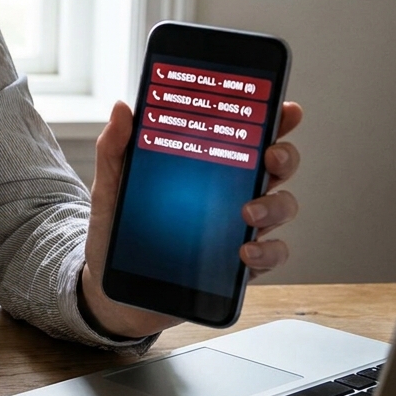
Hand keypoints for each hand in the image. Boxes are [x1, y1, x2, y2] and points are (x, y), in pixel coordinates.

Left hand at [80, 101, 303, 338]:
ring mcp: (239, 228)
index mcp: (206, 167)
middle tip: (271, 155)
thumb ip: (115, 148)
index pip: (245, 136)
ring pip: (281, 206)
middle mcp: (230, 193)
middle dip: (284, 156)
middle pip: (275, 166)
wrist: (115, 287)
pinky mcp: (240, 264)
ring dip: (274, 205)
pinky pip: (271, 253)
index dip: (272, 120)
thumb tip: (122, 109)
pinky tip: (245, 250)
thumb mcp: (111, 187)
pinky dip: (266, 250)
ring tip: (248, 212)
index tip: (283, 108)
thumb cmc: (117, 232)